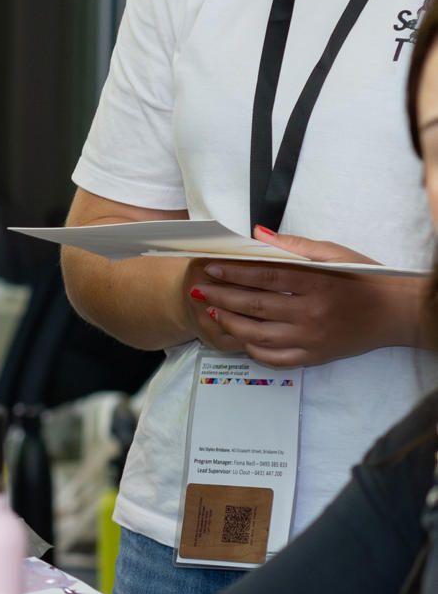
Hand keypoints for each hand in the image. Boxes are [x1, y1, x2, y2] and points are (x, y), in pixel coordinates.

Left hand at [184, 226, 422, 367]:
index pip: (266, 276)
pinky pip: (275, 358)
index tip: (210, 267)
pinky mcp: (315, 357)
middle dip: (221, 297)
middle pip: (256, 306)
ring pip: (259, 335)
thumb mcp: (334, 253)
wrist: (396, 313)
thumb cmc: (364, 278)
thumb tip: (256, 235)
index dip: (234, 272)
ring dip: (229, 323)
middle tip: (198, 290)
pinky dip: (252, 349)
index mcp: (317, 283)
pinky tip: (239, 337)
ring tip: (210, 312)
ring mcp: (312, 339)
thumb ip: (294, 245)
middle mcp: (312, 313)